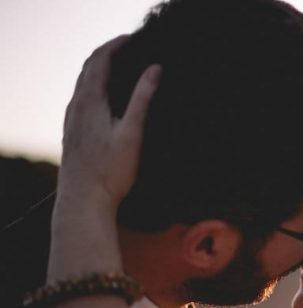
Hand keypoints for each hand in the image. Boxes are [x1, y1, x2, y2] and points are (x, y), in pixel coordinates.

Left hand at [58, 34, 160, 212]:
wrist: (83, 200)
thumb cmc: (111, 171)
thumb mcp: (132, 133)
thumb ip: (143, 99)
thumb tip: (155, 69)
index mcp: (90, 101)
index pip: (100, 60)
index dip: (116, 45)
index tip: (134, 38)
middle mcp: (76, 106)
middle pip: (88, 67)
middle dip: (108, 53)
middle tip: (129, 47)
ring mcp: (71, 119)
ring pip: (82, 83)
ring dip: (99, 69)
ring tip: (119, 66)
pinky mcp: (72, 132)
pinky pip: (80, 98)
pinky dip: (93, 86)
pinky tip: (104, 98)